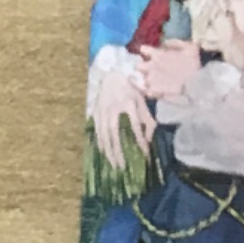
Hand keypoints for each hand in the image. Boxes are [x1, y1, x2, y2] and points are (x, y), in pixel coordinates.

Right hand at [85, 45, 155, 163]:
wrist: (110, 76)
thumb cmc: (130, 90)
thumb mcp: (142, 102)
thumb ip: (148, 121)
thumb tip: (148, 140)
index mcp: (128, 103)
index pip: (135, 126)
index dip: (140, 140)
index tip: (145, 154)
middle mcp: (113, 107)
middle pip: (114, 133)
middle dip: (118, 150)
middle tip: (123, 166)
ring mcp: (102, 110)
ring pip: (103, 133)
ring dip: (108, 150)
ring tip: (113, 164)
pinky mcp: (95, 112)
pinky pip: (97, 130)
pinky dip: (100, 142)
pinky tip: (103, 153)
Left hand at [136, 37, 203, 100]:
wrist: (198, 83)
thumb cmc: (194, 63)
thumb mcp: (188, 46)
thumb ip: (174, 43)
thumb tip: (164, 44)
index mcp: (157, 54)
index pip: (143, 49)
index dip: (146, 52)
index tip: (150, 55)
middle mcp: (151, 66)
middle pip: (138, 66)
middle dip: (142, 68)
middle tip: (150, 71)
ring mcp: (152, 80)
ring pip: (141, 80)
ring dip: (146, 81)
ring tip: (154, 83)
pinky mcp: (155, 92)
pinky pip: (147, 92)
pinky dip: (150, 92)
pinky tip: (157, 92)